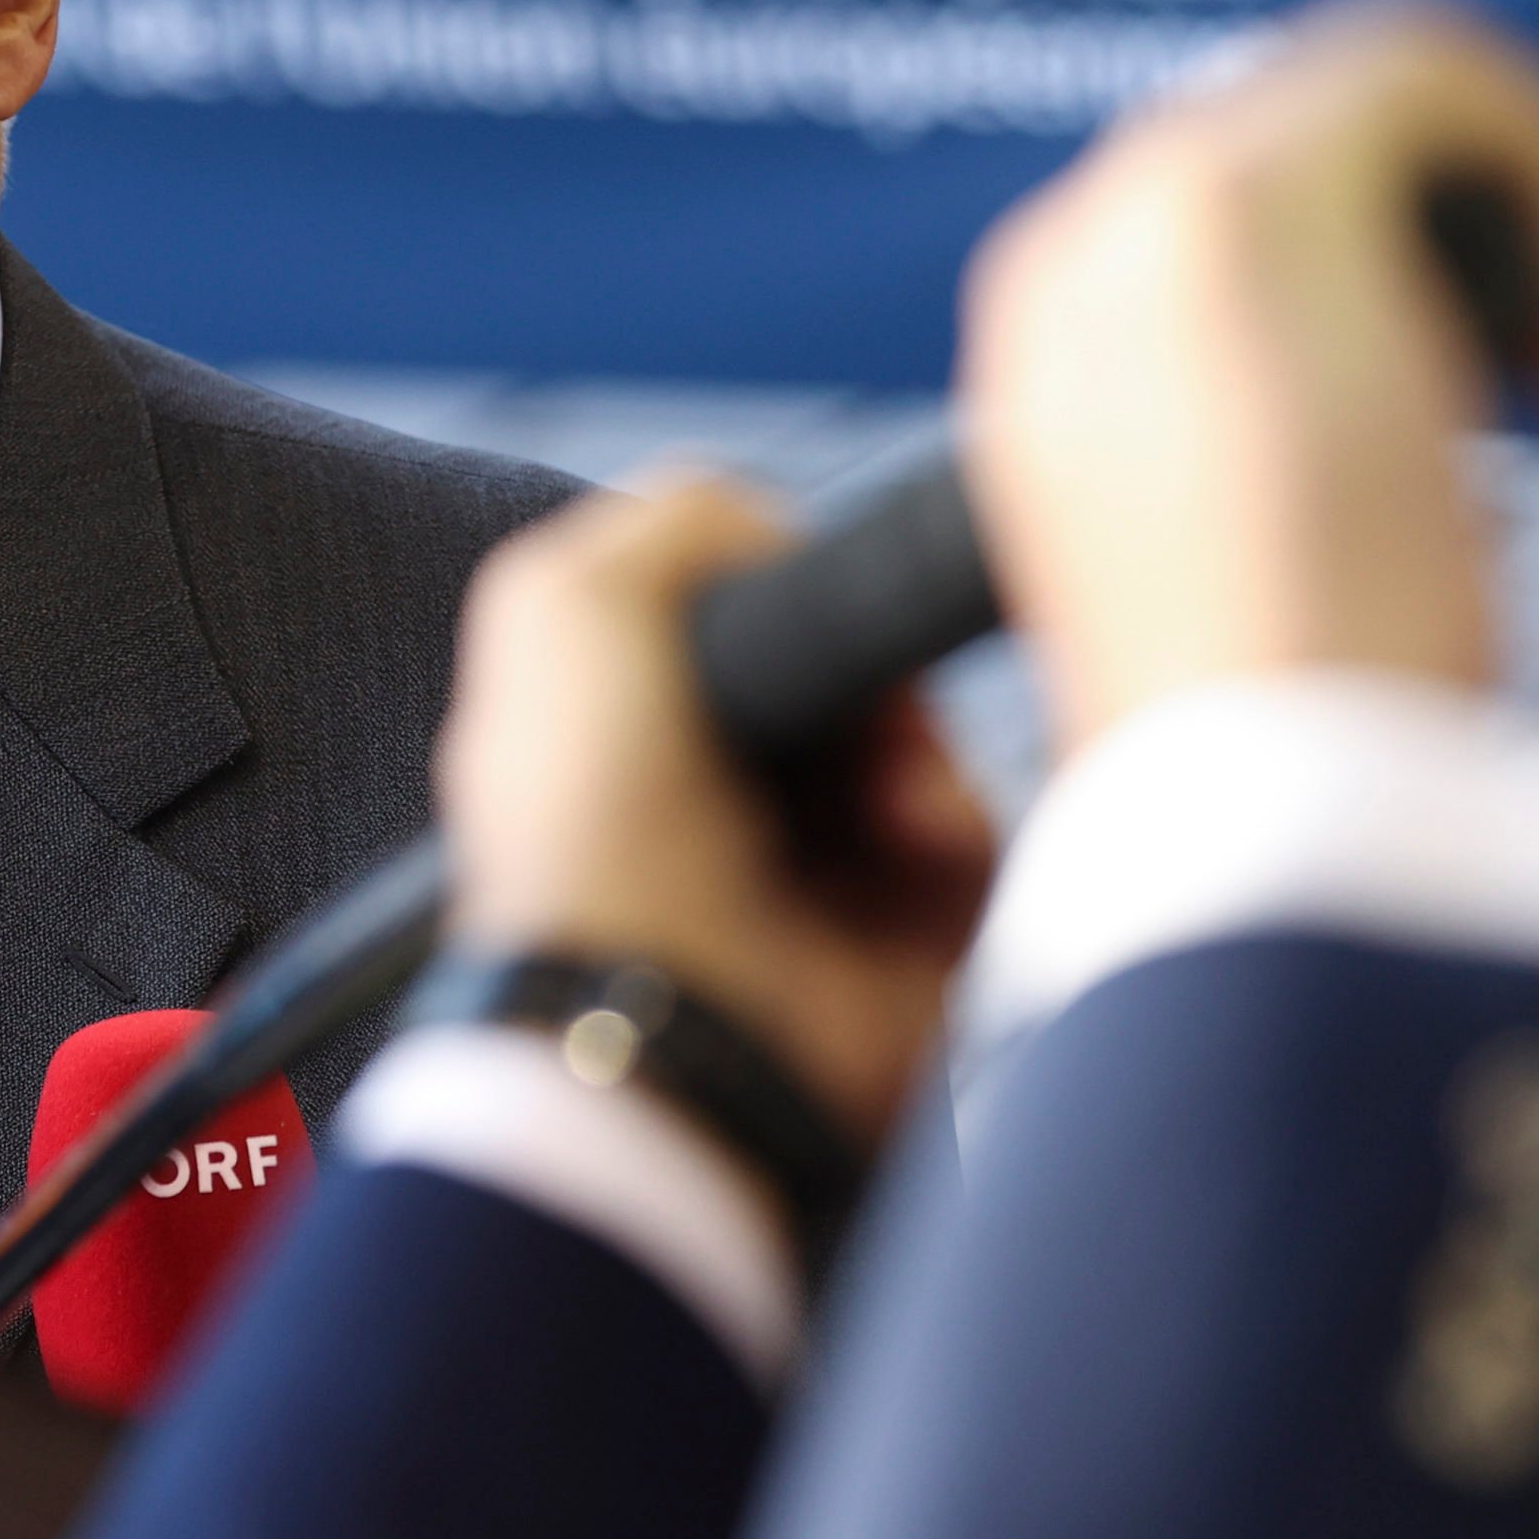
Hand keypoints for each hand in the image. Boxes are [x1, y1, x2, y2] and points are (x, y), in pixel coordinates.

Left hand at [437, 476, 998, 1149]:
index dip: (783, 599)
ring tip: (882, 797)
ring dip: (916, 750)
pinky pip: (972, 838)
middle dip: (869, 672)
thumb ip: (674, 522)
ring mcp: (809, 865)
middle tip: (857, 708)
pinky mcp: (902, 936)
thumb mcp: (565, 608)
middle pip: (849, 671)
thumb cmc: (593, 821)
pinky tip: (908, 841)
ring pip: (923, 746)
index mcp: (615, 723)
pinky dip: (953, 826)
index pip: (744, 621)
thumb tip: (780, 533)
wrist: (673, 1016)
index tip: (792, 604)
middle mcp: (709, 789)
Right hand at [957, 0, 1538, 753]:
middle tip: (1522, 372)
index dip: (1377, 254)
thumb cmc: (1260, 735)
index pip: (1210, 199)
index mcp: (1043, 343)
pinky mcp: (1252, 191)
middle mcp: (1071, 253)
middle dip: (1442, 208)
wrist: (1243, 800)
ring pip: (1369, 74)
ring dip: (1498, 187)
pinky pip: (1436, 77)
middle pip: (1286, 112)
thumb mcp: (1228, 555)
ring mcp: (1144, 212)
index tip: (1462, 397)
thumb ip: (1256, 432)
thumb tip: (1382, 394)